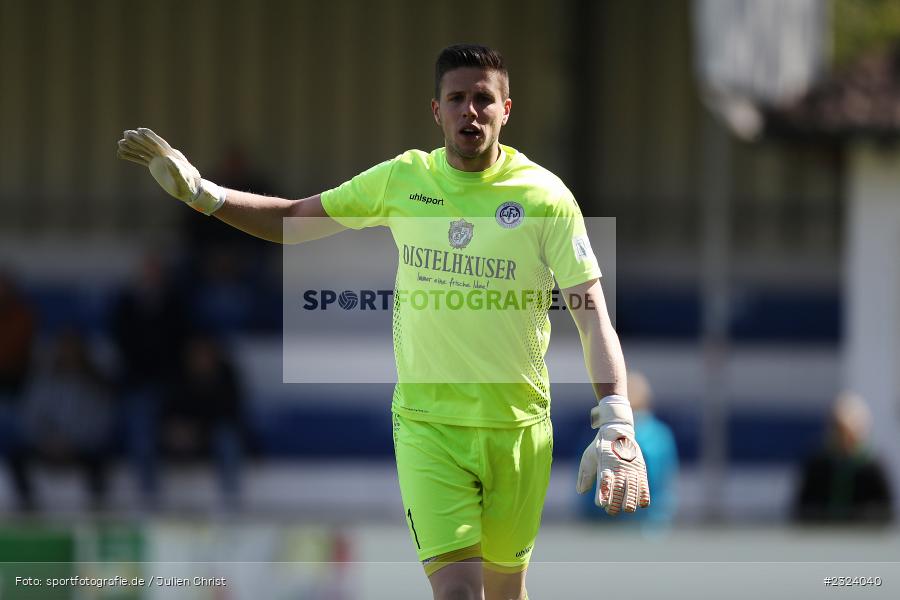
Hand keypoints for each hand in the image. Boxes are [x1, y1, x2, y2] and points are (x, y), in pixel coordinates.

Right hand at [117, 128, 224, 213]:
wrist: (191, 191)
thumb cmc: (190, 187)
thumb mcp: (184, 180)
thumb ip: (177, 170)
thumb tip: (167, 158)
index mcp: (172, 156)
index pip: (160, 144)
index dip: (150, 137)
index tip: (140, 130)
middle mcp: (164, 155)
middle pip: (150, 145)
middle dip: (139, 139)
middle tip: (126, 133)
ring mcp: (159, 160)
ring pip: (144, 151)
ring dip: (133, 146)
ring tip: (119, 143)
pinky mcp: (155, 166)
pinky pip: (141, 159)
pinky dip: (132, 156)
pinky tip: (121, 154)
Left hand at [576, 396, 650, 514]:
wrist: (618, 431)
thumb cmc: (600, 447)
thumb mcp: (588, 457)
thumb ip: (584, 475)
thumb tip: (581, 492)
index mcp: (605, 463)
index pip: (604, 482)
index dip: (603, 495)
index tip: (600, 504)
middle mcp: (619, 467)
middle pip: (619, 491)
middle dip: (615, 504)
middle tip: (610, 510)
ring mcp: (631, 469)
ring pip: (632, 491)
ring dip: (629, 503)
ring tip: (625, 509)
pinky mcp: (641, 470)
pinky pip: (645, 486)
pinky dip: (643, 497)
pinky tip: (640, 504)